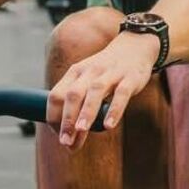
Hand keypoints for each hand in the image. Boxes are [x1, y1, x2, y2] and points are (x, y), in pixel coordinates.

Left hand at [47, 32, 159, 149]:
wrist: (134, 47)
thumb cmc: (106, 73)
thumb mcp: (87, 82)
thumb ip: (79, 108)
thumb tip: (70, 140)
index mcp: (75, 73)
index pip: (56, 95)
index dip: (54, 117)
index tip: (59, 136)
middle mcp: (90, 72)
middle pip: (73, 95)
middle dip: (67, 119)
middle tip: (65, 141)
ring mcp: (110, 73)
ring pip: (95, 92)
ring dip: (86, 113)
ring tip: (80, 131)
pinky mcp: (130, 78)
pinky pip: (121, 94)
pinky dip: (114, 110)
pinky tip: (109, 125)